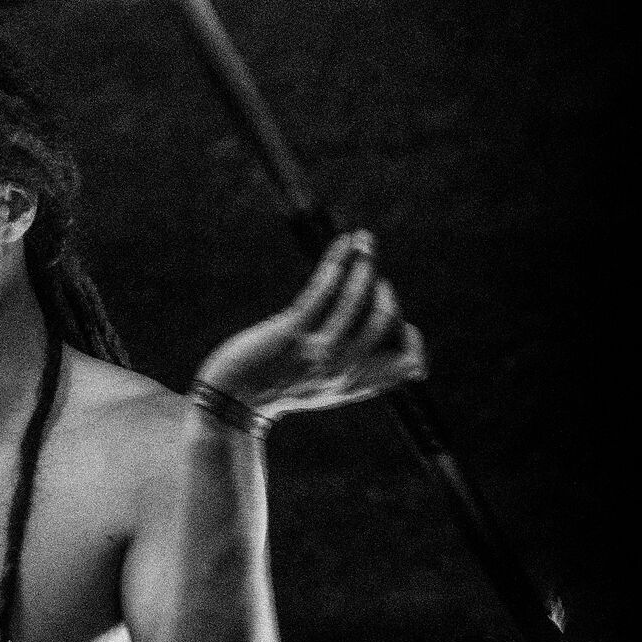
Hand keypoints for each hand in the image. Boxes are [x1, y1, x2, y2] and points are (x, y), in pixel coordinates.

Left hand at [196, 229, 426, 419]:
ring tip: (363, 241)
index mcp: (355, 385)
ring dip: (364, 263)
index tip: (399, 321)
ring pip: (356, 300)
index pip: (408, 364)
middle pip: (385, 321)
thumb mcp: (324, 386)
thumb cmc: (276, 387)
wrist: (230, 401)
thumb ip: (357, 372)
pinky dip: (338, 260)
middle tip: (369, 276)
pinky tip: (344, 242)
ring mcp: (316, 353)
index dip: (411, 337)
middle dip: (383, 289)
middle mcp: (341, 371)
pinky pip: (322, 290)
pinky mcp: (289, 334)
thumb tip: (393, 346)